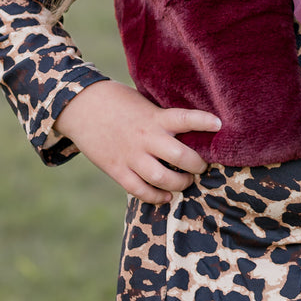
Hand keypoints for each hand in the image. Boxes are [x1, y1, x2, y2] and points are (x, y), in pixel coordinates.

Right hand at [53, 81, 220, 204]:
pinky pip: (140, 190)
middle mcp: (146, 137)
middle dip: (198, 166)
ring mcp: (131, 155)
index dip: (204, 121)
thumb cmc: (117, 102)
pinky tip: (165, 196)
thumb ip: (162, 118)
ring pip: (163, 179)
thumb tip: (188, 130)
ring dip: (180, 184)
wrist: (80, 106)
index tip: (219, 124)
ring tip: (185, 182)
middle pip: (181, 157)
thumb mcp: (143, 103)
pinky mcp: (117, 169)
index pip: (185, 118)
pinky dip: (156, 197)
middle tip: (201, 166)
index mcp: (155, 117)